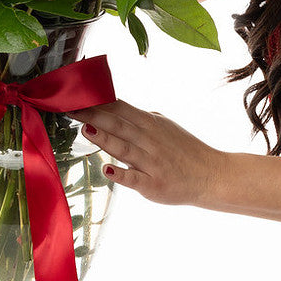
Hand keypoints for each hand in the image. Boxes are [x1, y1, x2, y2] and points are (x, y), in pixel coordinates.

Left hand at [72, 98, 224, 205]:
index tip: (76, 95)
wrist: (210, 175)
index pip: (119, 108)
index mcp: (150, 123)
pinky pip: (134, 178)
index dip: (97, 101)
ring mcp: (151, 162)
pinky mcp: (153, 184)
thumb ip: (141, 118)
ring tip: (86, 129)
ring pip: (124, 148)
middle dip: (93, 115)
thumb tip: (117, 106)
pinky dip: (120, 174)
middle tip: (70, 107)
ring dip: (104, 138)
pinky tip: (107, 170)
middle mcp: (149, 140)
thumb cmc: (185, 150)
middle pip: (117, 124)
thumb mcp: (164, 126)